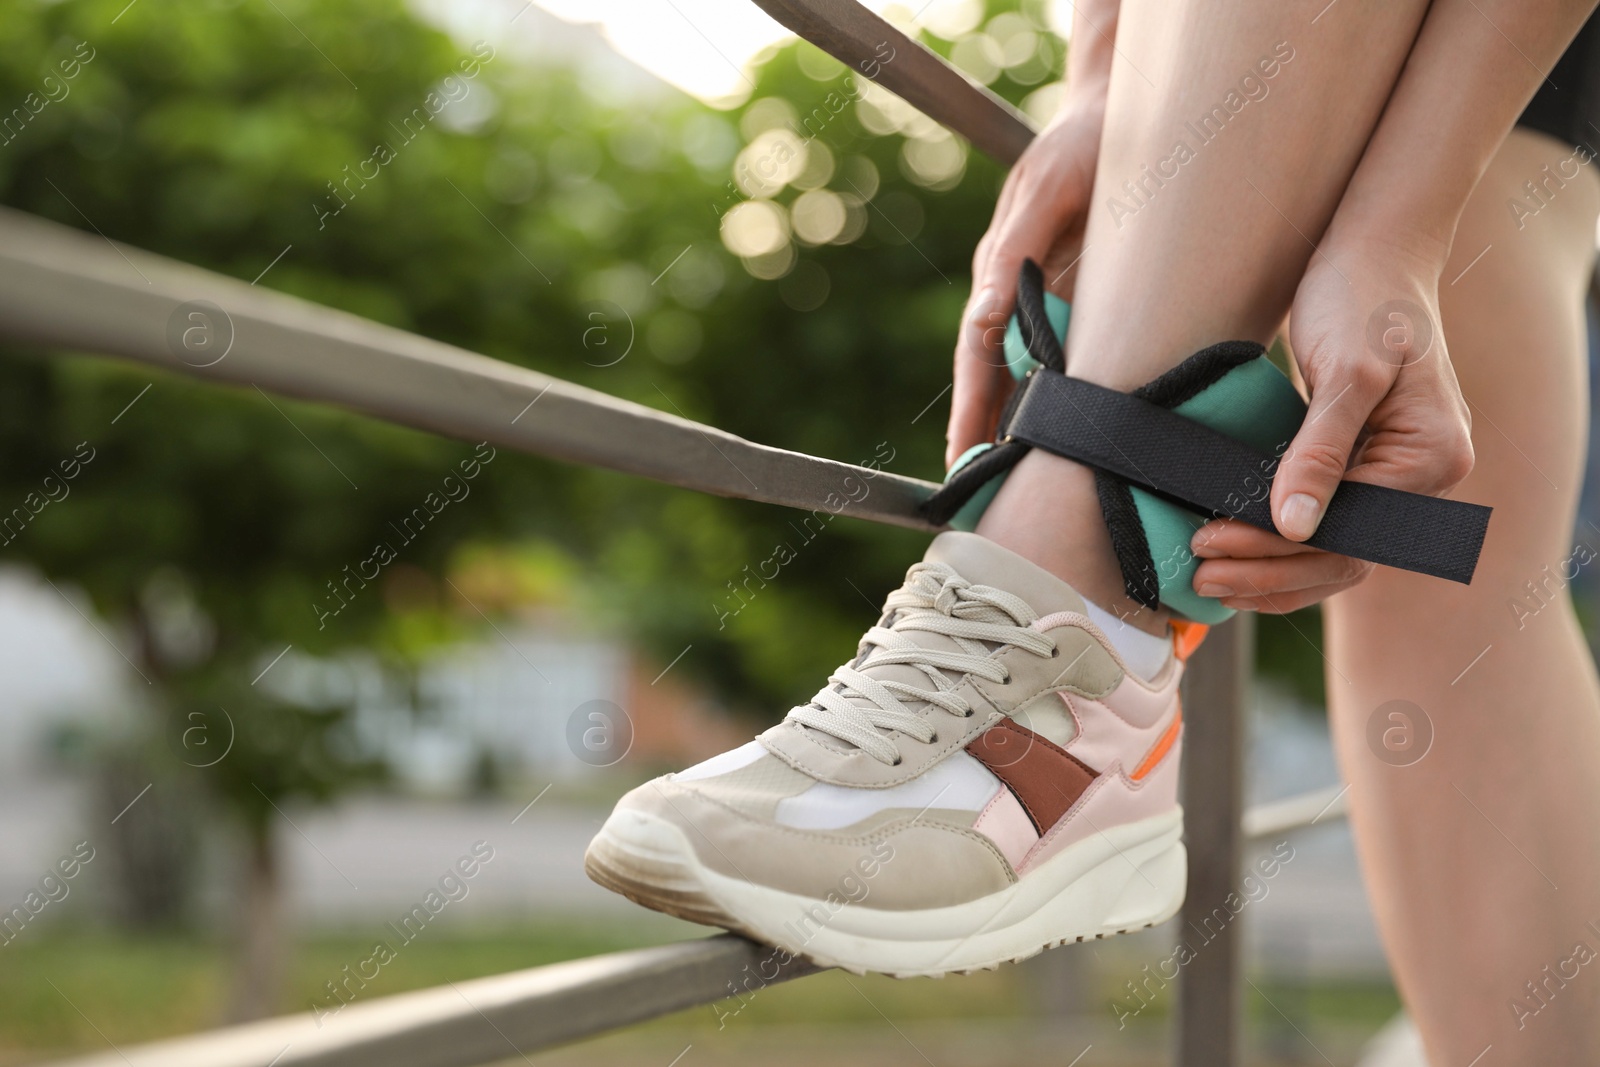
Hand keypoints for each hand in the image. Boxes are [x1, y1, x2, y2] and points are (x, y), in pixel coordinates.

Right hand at [945, 97, 1104, 467]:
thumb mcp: (1048, 187)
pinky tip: (1080, 437)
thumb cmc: (1082, 143)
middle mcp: (1019, 297)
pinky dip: (1069, 400)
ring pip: (1032, 375)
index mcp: (1001, 276)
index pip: (978, 360)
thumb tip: (984, 316)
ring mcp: (1050, 301)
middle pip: (997, 379)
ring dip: (1026, 426)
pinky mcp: (1086, 300)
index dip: (971, 412)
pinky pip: (1071, 359)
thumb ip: (1016, 249)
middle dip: (989, 436)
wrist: (1125, 112)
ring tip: (1025, 486)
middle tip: (984, 497)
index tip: (962, 463)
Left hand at [1191, 237, 1474, 612]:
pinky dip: (1281, 546)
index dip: (1275, 550)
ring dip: (1271, 571)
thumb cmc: (1362, 297)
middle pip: (1343, 556)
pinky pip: (1326, 524)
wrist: (1373, 253)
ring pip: (1334, 551)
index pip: (1348, 534)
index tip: (1212, 545)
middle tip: (1201, 578)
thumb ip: (1320, 451)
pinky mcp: (1366, 465)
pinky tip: (1235, 556)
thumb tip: (1295, 526)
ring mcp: (1397, 475)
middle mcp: (1425, 478)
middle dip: (1269, 573)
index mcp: (1432, 458)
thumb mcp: (1345, 372)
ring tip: (1209, 580)